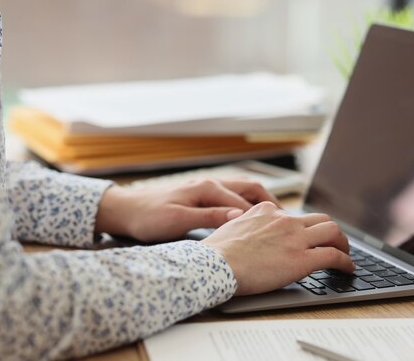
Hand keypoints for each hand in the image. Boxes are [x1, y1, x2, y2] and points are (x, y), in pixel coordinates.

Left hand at [95, 178, 279, 241]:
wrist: (125, 209)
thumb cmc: (148, 217)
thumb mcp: (177, 221)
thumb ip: (209, 217)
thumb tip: (239, 218)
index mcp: (206, 188)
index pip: (244, 202)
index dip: (264, 217)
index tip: (281, 230)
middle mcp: (210, 183)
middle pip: (250, 188)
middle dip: (271, 202)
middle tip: (288, 220)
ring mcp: (206, 187)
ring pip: (243, 189)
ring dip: (261, 201)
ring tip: (276, 217)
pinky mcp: (201, 194)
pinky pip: (233, 195)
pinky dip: (247, 203)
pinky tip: (251, 216)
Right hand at [202, 201, 354, 295]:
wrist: (215, 264)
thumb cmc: (217, 252)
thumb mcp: (231, 226)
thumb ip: (244, 224)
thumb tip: (244, 227)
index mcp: (267, 211)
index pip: (294, 215)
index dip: (303, 228)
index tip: (306, 237)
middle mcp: (284, 220)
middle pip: (320, 218)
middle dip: (331, 231)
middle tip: (334, 243)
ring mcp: (295, 238)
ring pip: (333, 232)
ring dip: (343, 243)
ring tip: (345, 254)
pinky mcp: (302, 260)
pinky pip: (334, 256)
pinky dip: (346, 262)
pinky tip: (348, 269)